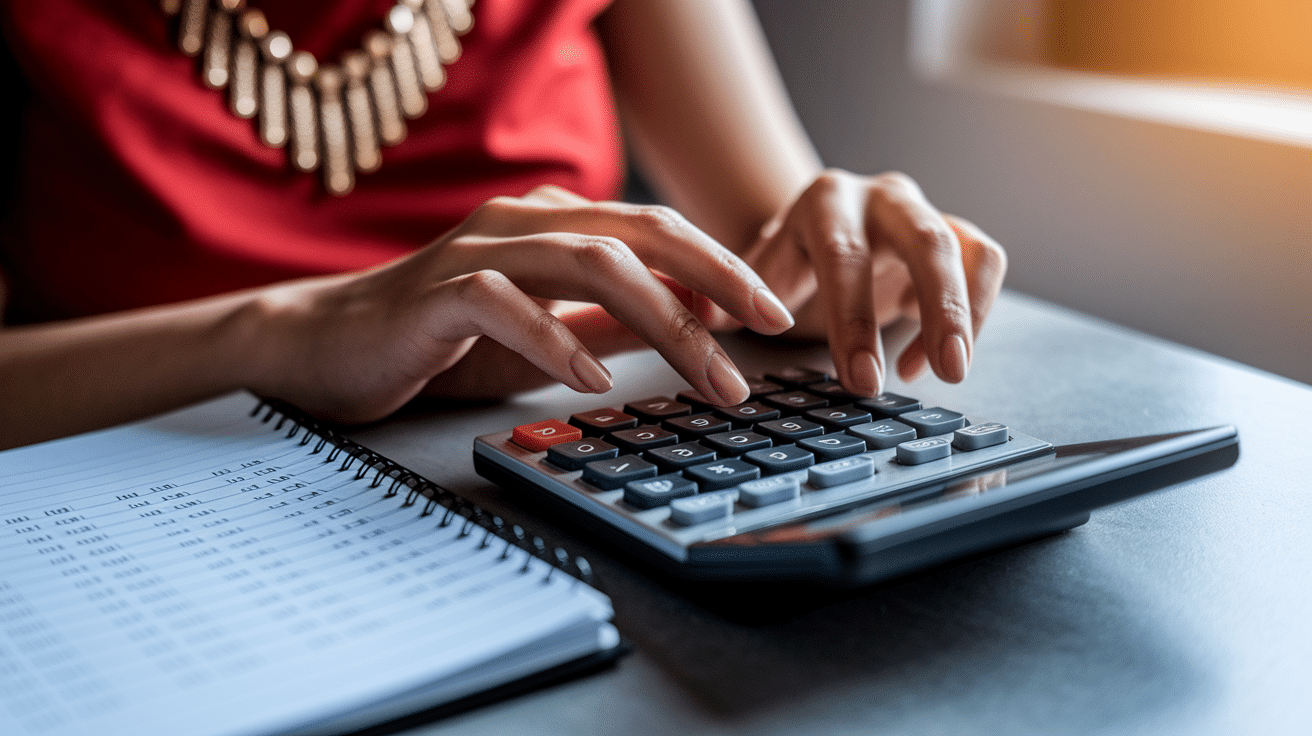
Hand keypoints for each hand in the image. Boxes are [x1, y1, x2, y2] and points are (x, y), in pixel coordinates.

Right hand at [243, 186, 794, 422]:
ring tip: (709, 372)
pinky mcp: (436, 293)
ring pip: (590, 262)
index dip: (721, 266)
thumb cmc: (437, 342)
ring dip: (661, 320)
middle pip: (640, 234)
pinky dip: (557, 339)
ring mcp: (478, 250)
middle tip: (768, 328)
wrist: (323, 347)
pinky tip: (594, 377)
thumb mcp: (542, 333)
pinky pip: (507, 304)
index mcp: (552, 225)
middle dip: (716, 279)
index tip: (774, 312)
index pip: (655, 232)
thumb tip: (682, 326)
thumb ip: (602, 321)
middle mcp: (522, 222)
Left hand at [725, 169, 1006, 395]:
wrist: (818, 230)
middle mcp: (882, 197)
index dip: (854, 319)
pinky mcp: (956, 233)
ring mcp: (926, 211)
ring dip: (969, 314)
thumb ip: (730, 297)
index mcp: (824, 202)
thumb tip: (703, 323)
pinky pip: (985, 265)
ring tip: (948, 372)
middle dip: (941, 309)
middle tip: (946, 372)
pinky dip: (974, 315)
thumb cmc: (787, 259)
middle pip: (925, 242)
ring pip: (968, 251)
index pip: (843, 256)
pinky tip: (927, 363)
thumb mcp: (756, 274)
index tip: (861, 379)